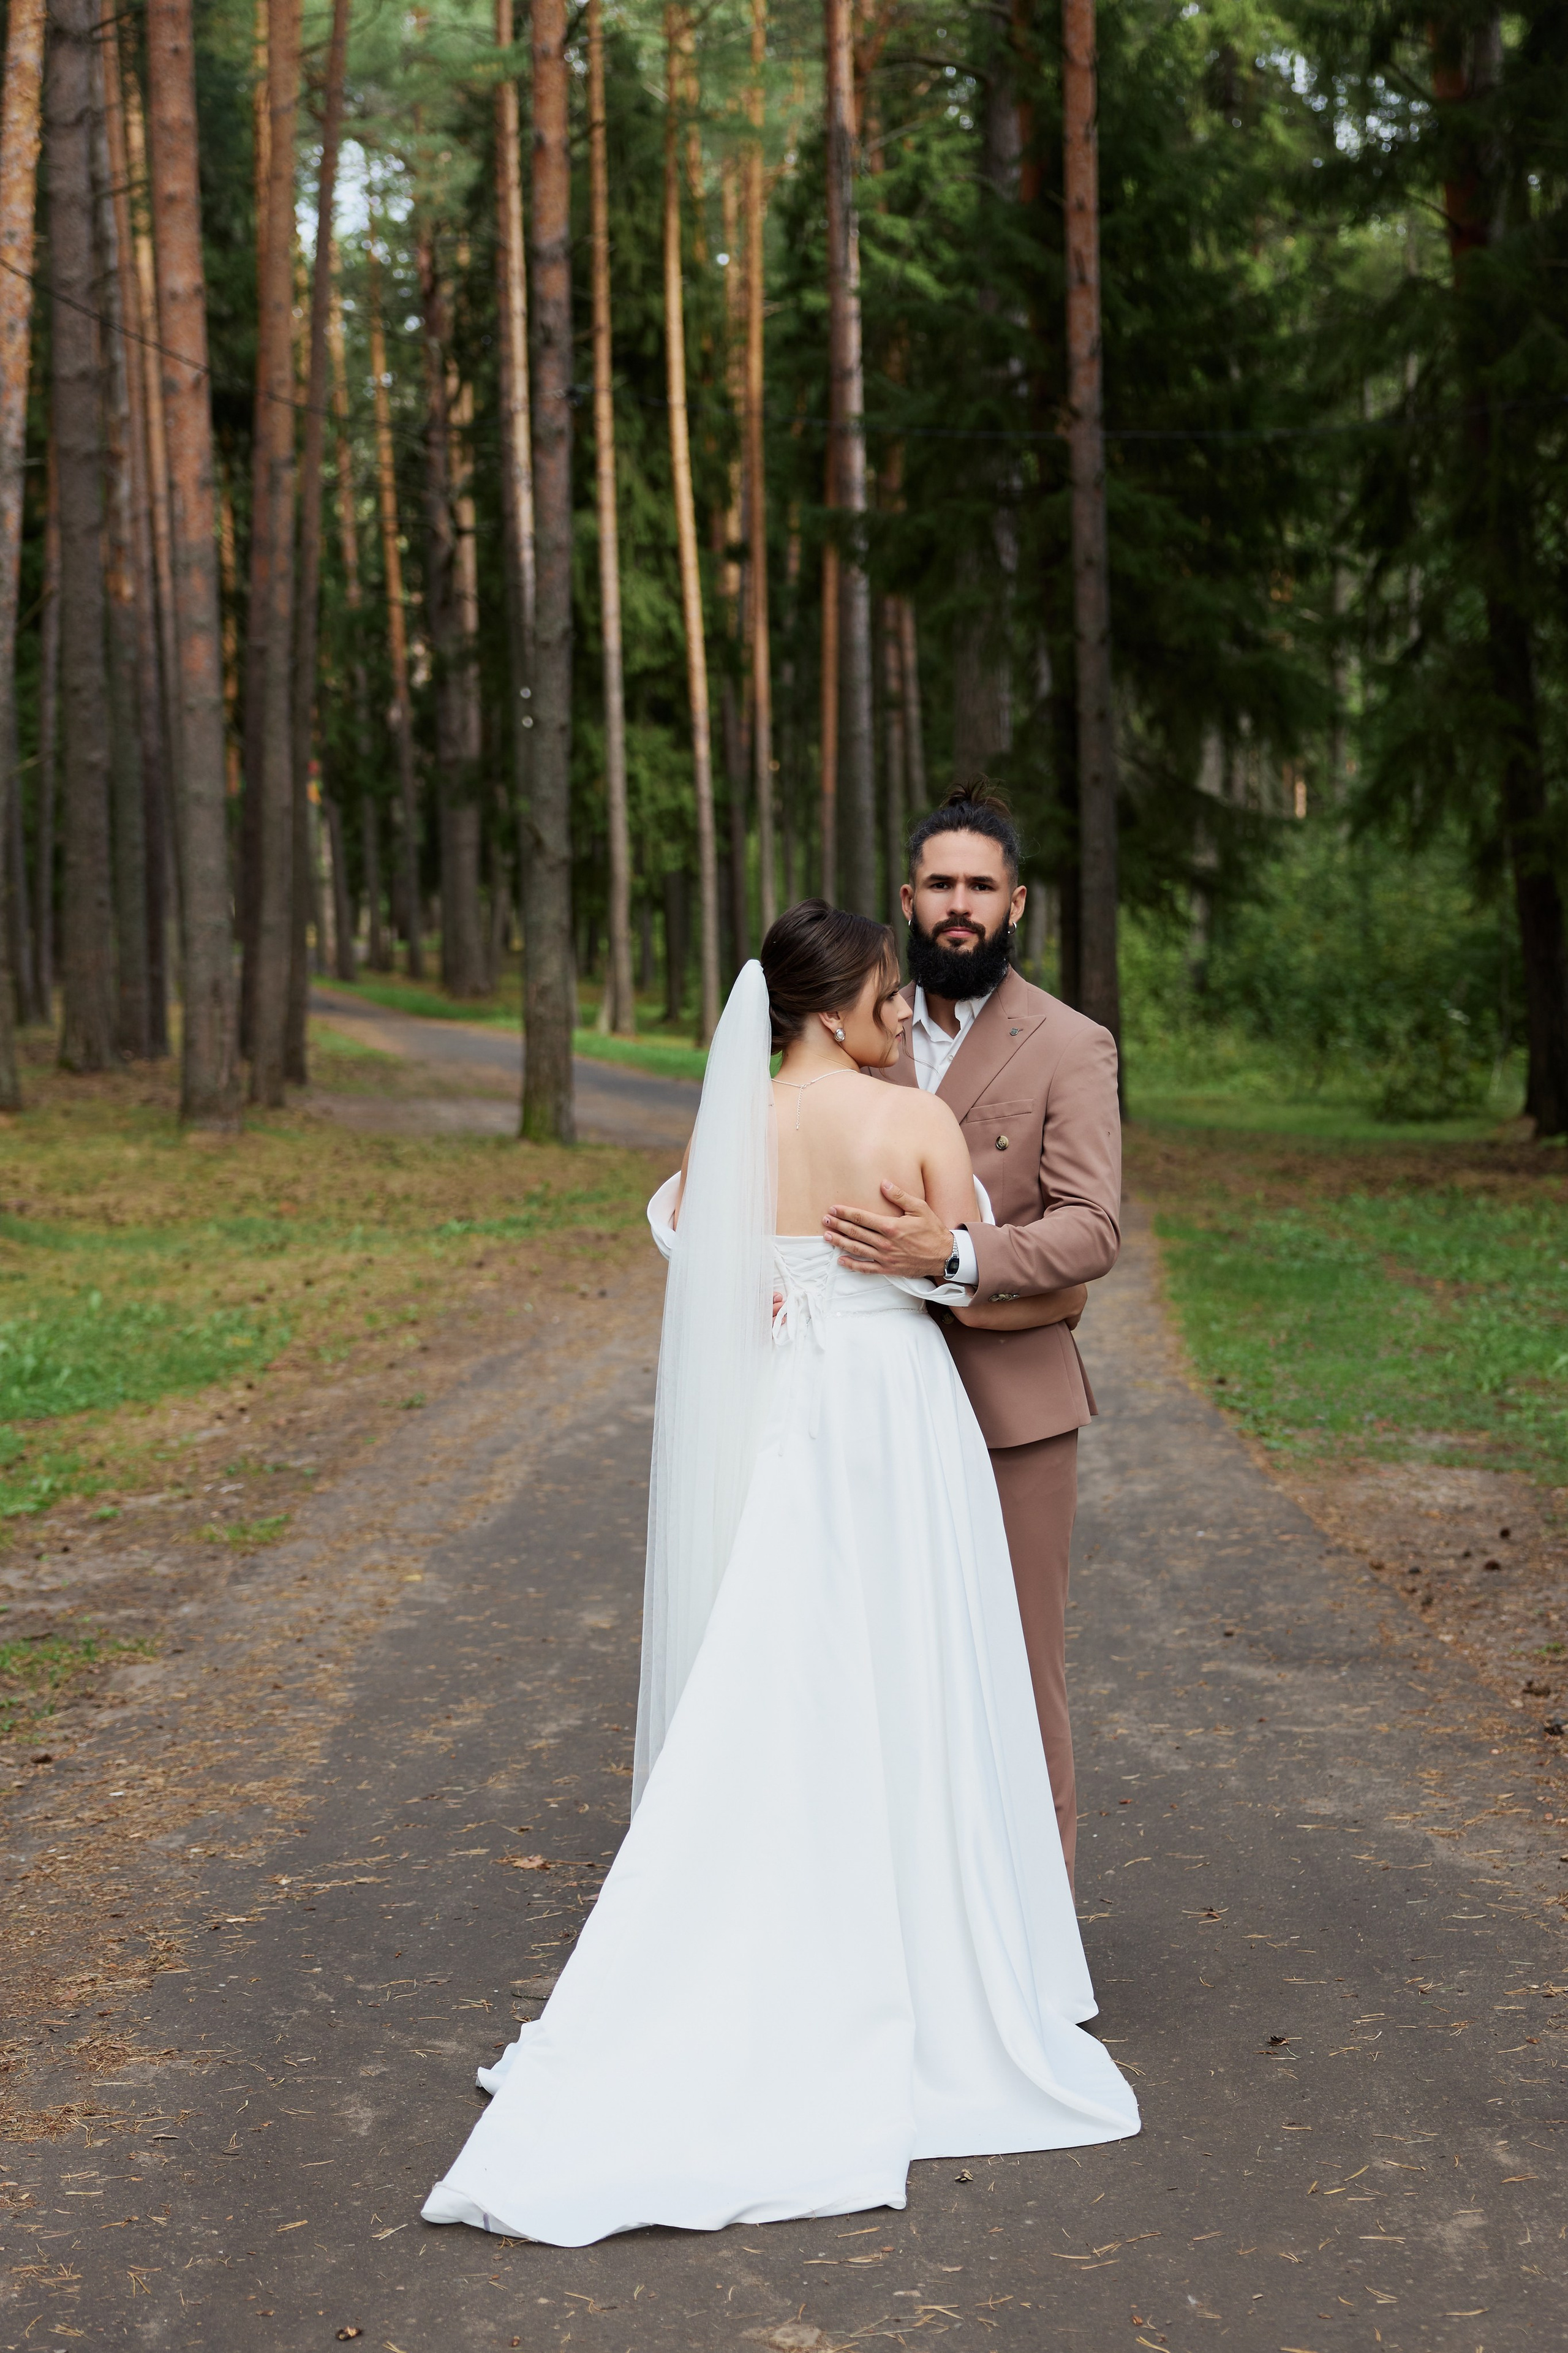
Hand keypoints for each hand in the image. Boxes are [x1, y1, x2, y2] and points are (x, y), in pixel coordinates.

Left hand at [824, 1183, 954, 1281]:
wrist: (945, 1256)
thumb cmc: (932, 1230)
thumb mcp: (919, 1208)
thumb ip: (900, 1196)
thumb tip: (883, 1184)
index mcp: (891, 1226)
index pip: (862, 1218)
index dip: (845, 1213)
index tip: (833, 1209)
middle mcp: (885, 1243)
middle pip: (856, 1233)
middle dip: (838, 1226)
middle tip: (825, 1220)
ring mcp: (885, 1257)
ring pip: (857, 1249)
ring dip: (840, 1242)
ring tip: (826, 1237)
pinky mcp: (888, 1269)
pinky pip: (866, 1268)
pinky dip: (852, 1265)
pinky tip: (840, 1260)